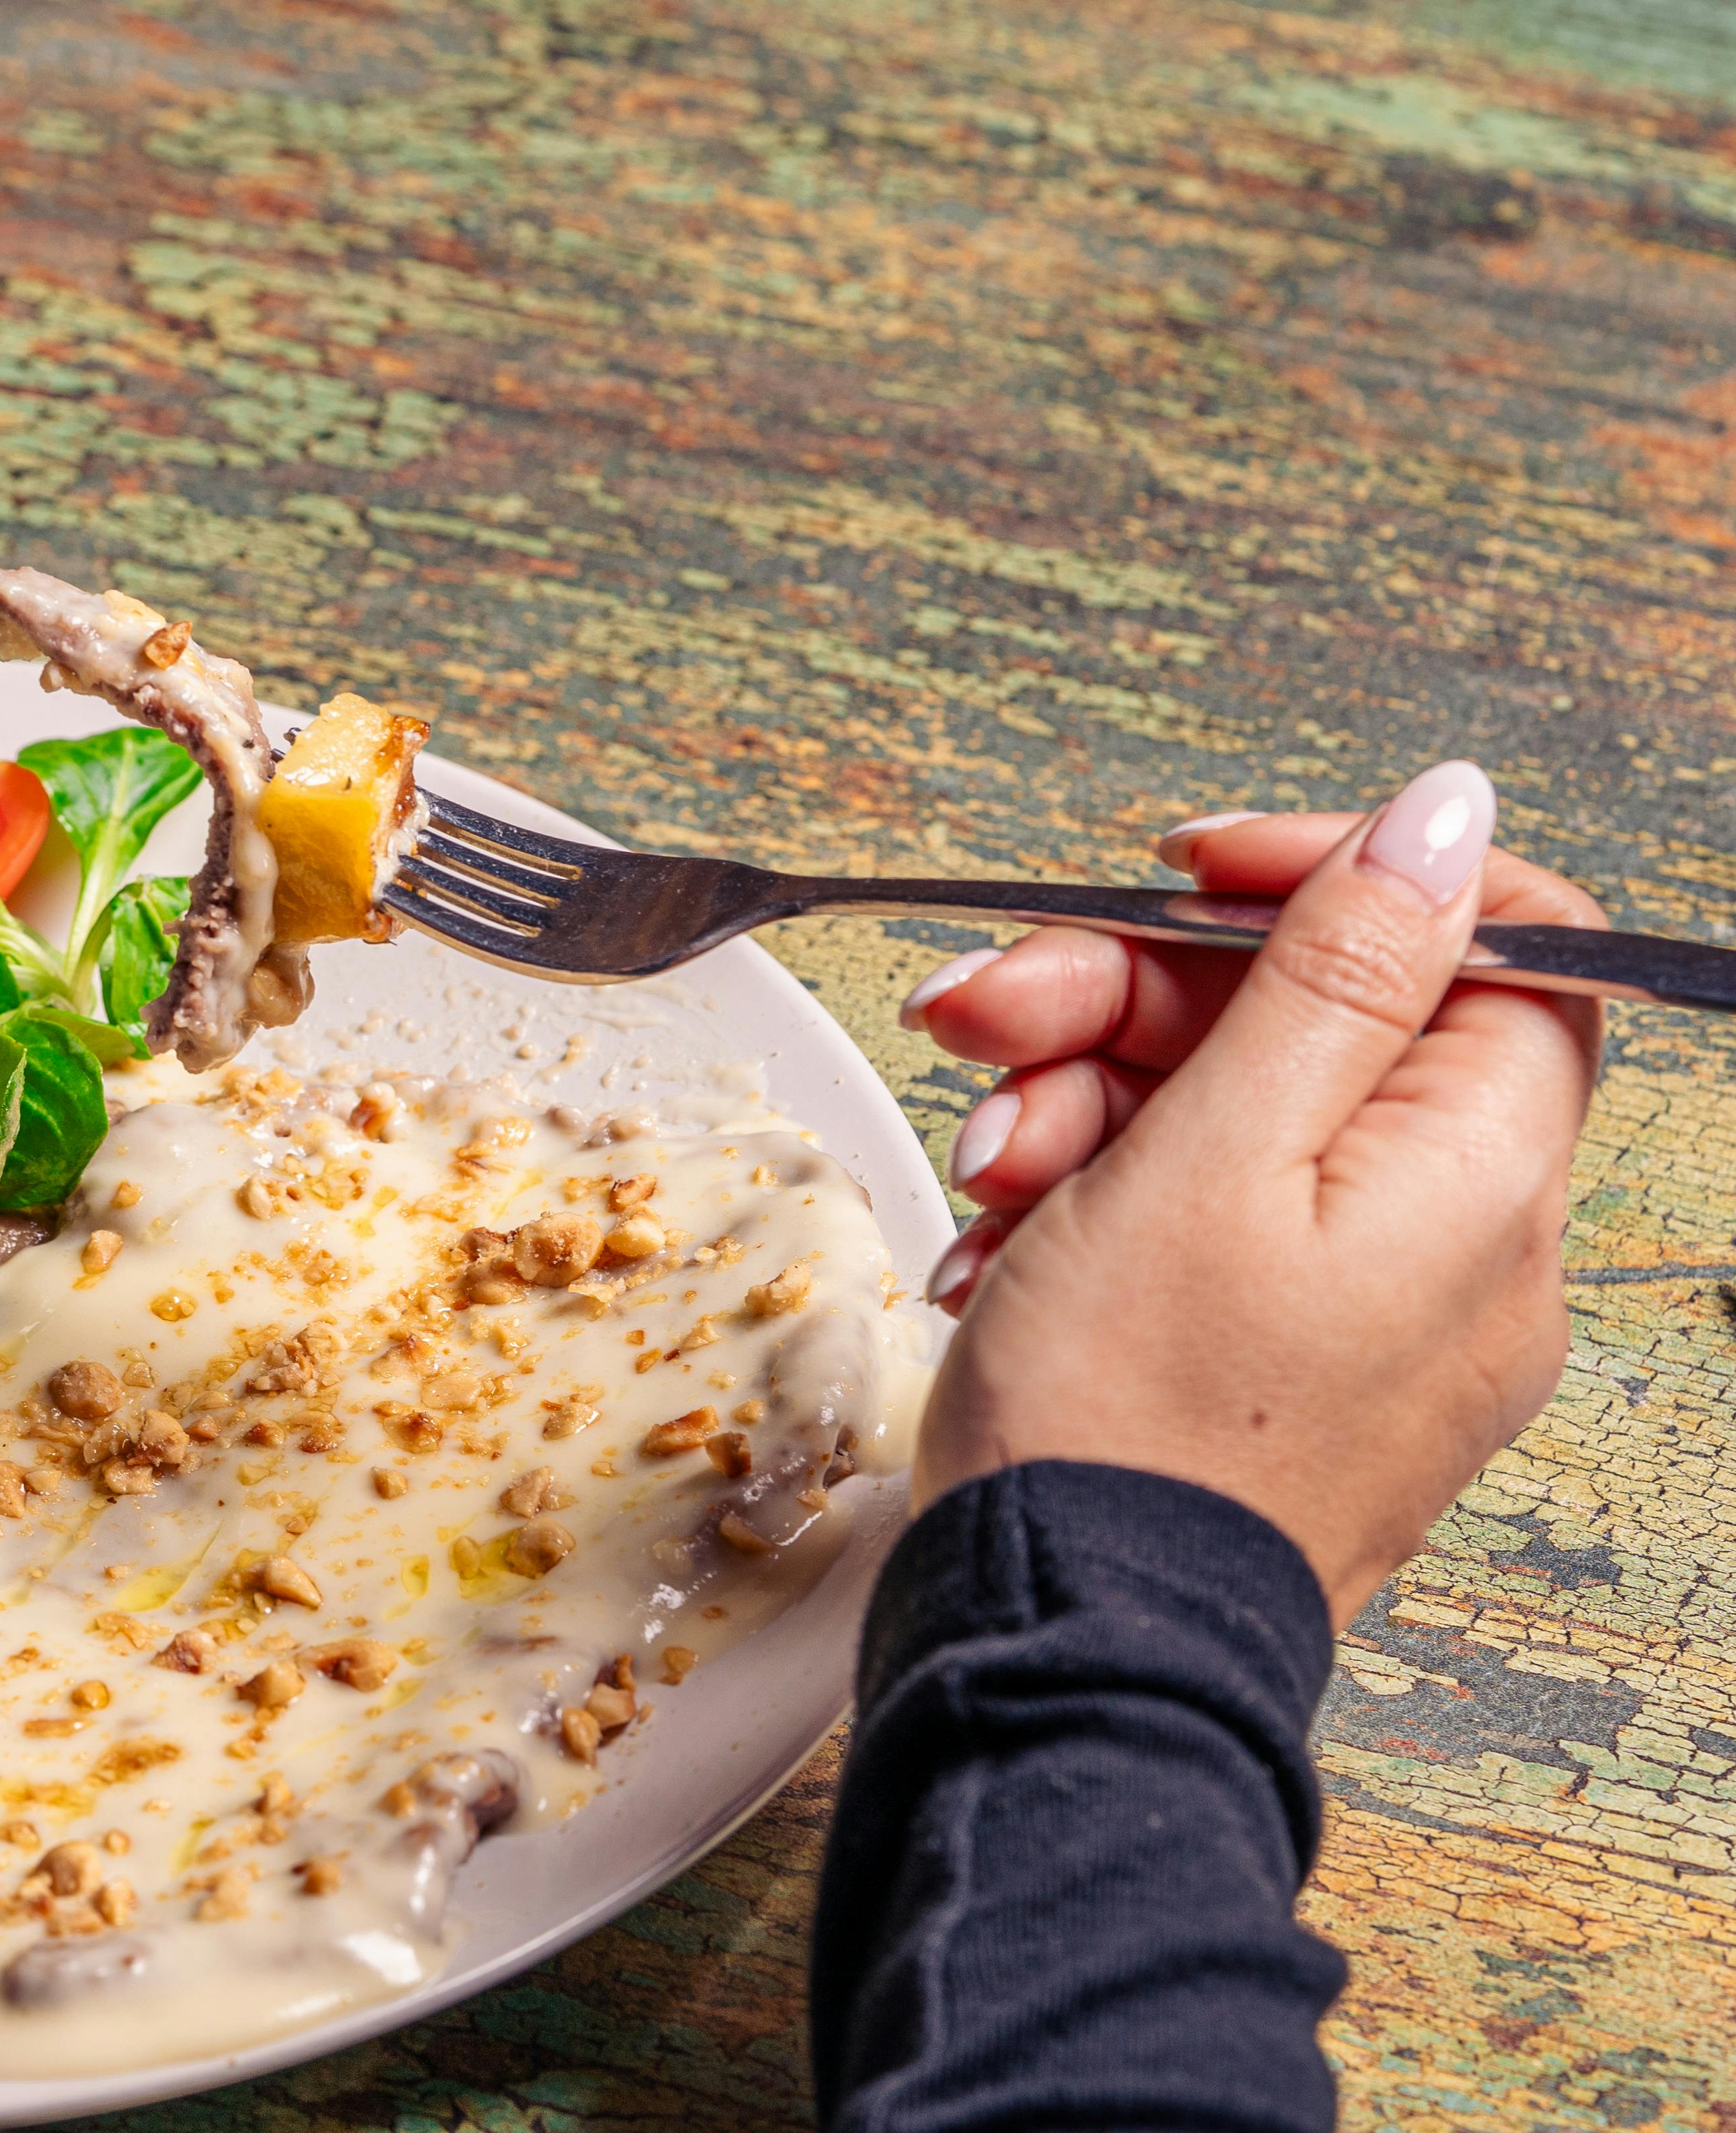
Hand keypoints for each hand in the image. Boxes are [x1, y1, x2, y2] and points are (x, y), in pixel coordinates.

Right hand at [899, 764, 1602, 1622]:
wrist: (1062, 1649)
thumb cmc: (1124, 1423)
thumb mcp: (1206, 1150)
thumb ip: (1332, 971)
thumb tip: (1446, 816)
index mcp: (1481, 1179)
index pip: (1485, 943)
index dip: (1330, 878)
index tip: (1181, 875)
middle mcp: (1464, 1247)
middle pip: (1319, 1023)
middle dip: (1129, 998)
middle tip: (982, 1016)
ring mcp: (1378, 1316)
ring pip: (1241, 1117)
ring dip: (1083, 1101)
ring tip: (983, 1165)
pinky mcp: (1292, 1369)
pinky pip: (1209, 1225)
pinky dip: (1096, 1203)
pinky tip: (1004, 1240)